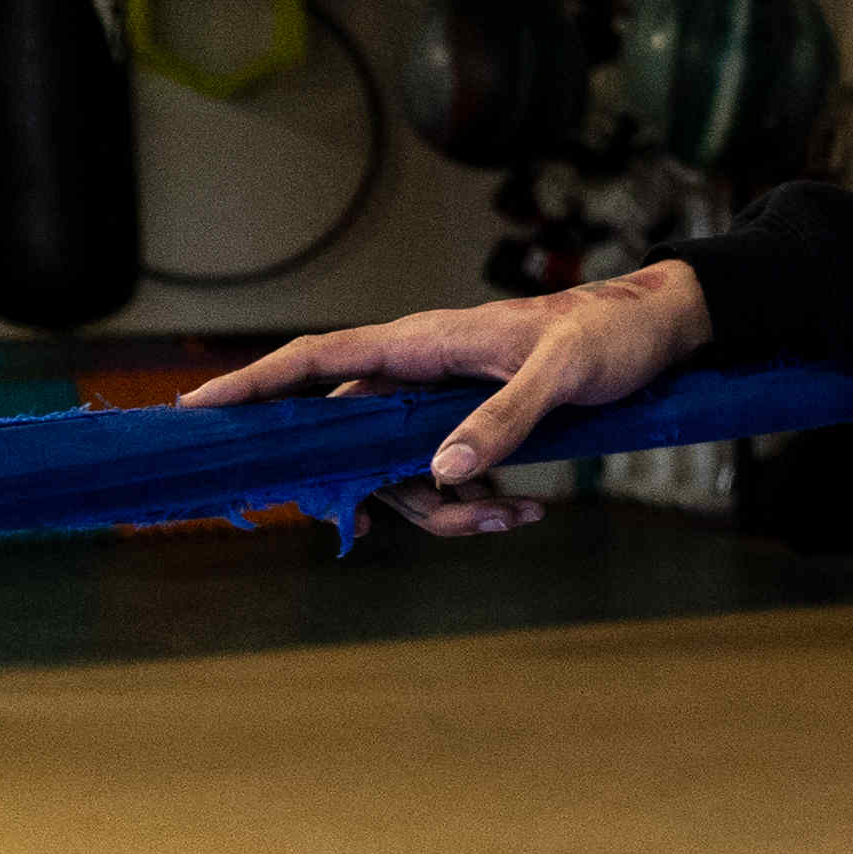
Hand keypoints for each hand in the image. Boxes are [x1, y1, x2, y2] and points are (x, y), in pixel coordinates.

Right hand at [179, 261, 713, 537]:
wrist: (655, 333)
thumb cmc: (607, 338)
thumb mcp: (560, 376)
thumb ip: (502, 419)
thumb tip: (440, 472)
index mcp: (421, 344)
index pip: (316, 359)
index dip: (254, 383)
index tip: (197, 408)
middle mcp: (418, 373)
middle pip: (350, 439)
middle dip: (374, 492)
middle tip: (406, 520)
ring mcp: (441, 403)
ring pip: (401, 472)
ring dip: (448, 510)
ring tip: (517, 513)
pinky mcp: (471, 426)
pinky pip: (445, 478)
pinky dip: (476, 503)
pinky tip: (526, 509)